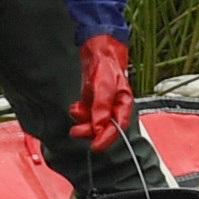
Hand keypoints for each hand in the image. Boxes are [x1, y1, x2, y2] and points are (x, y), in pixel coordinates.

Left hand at [68, 32, 133, 158]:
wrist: (97, 51)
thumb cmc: (106, 65)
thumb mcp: (104, 85)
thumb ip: (101, 107)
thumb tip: (98, 127)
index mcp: (123, 105)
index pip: (117, 129)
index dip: (106, 139)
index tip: (95, 147)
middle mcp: (114, 108)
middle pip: (103, 128)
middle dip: (89, 131)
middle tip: (76, 131)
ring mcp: (102, 106)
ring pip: (92, 123)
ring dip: (82, 121)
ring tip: (76, 111)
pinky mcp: (93, 102)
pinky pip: (85, 115)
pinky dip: (79, 113)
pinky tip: (76, 106)